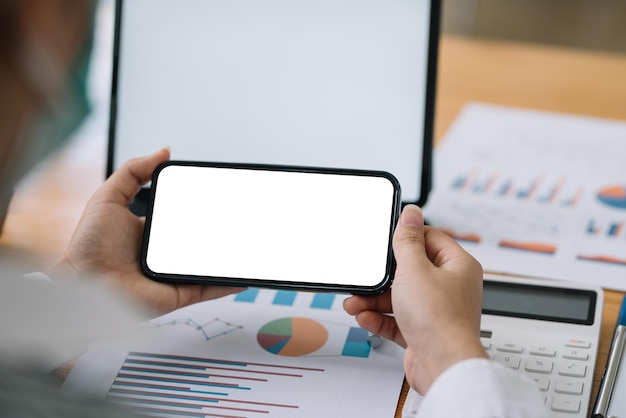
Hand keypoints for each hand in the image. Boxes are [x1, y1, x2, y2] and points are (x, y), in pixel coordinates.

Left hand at [49, 148, 239, 313]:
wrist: (84, 283)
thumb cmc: (88, 246)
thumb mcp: (108, 197)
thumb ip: (133, 171)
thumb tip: (164, 151)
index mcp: (152, 230)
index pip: (185, 215)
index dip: (203, 207)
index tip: (221, 196)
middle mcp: (165, 252)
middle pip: (202, 239)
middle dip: (222, 229)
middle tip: (240, 217)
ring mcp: (175, 273)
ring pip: (210, 263)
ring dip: (229, 256)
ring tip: (248, 243)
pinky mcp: (180, 293)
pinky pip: (210, 288)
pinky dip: (228, 283)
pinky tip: (244, 274)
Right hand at [344, 205, 485, 393]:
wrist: (442, 366)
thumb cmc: (440, 320)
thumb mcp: (414, 270)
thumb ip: (408, 241)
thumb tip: (411, 214)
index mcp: (457, 266)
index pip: (430, 239)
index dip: (406, 238)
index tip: (385, 240)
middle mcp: (450, 287)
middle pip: (409, 270)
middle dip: (382, 277)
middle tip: (366, 277)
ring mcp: (436, 311)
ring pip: (400, 297)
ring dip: (375, 300)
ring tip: (356, 301)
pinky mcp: (423, 332)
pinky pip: (396, 319)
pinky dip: (379, 318)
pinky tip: (365, 316)